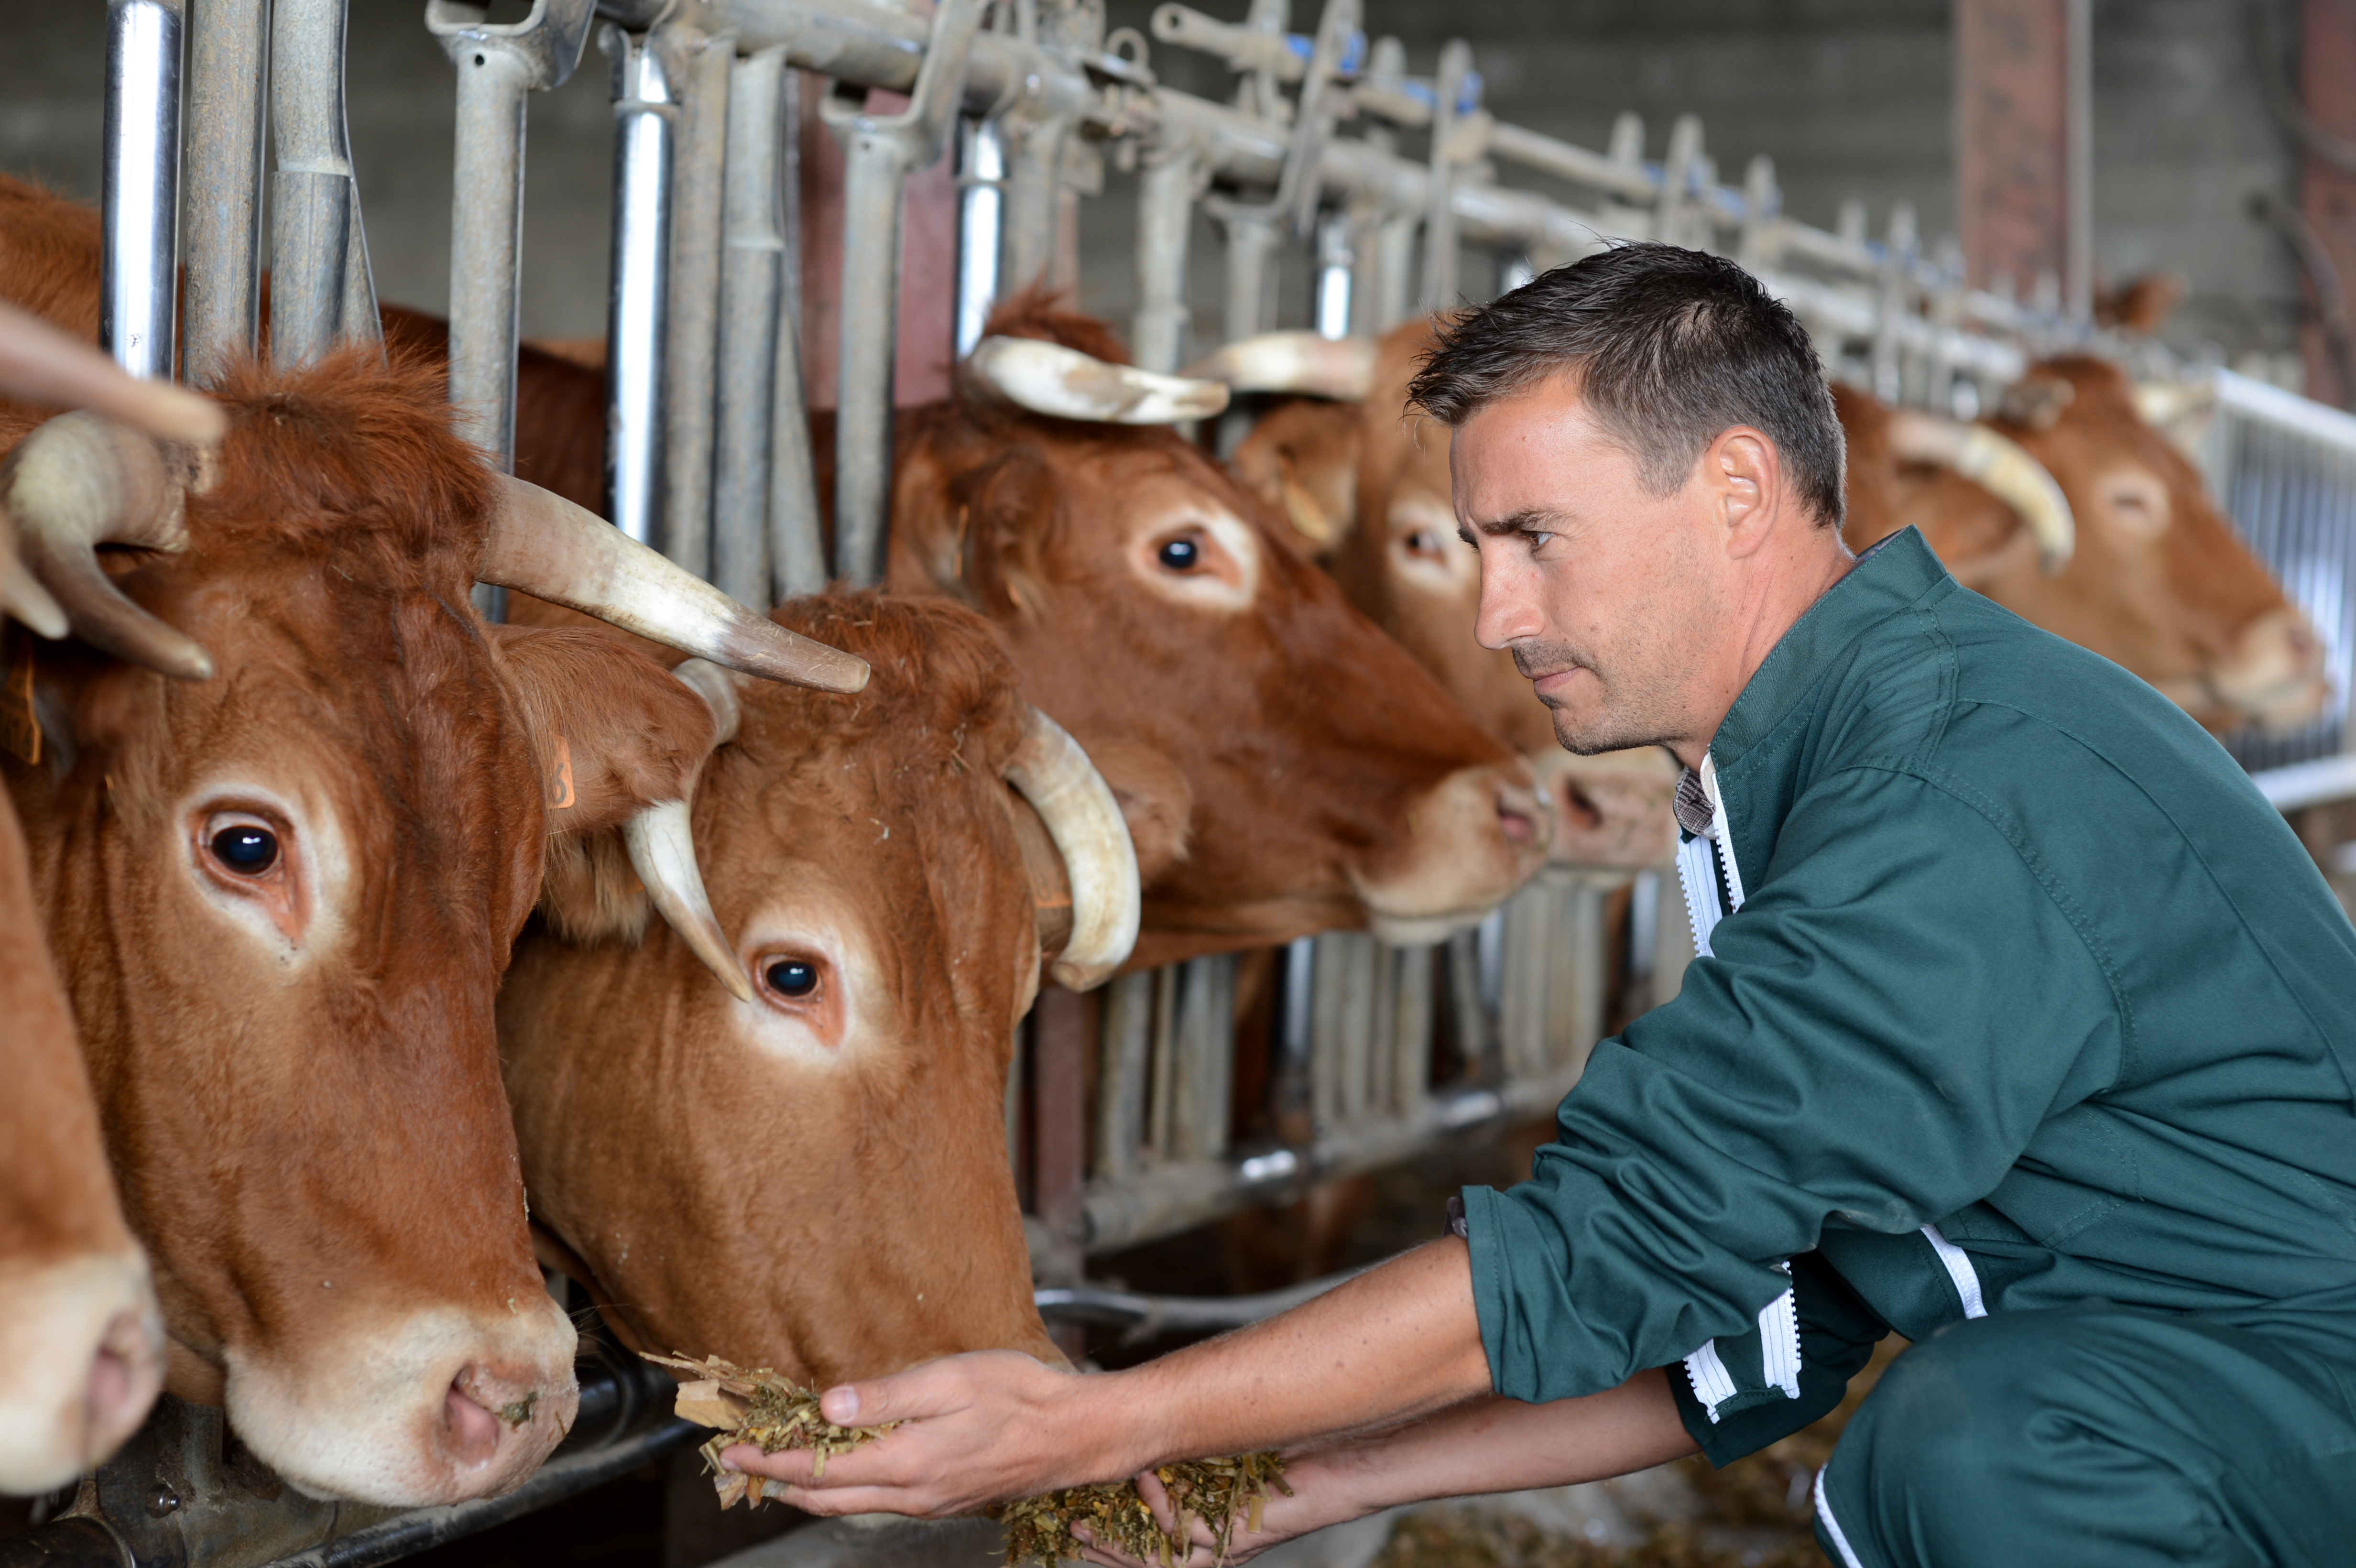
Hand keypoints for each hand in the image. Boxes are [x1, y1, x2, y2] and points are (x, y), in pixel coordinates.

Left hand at [720, 1350, 1123, 1517]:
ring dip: (807, 1489)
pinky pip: (878, 1502)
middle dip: (777, 1481)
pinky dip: (844, 1490)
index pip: (819, 1468)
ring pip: (850, 1504)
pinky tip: (842, 1472)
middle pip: (826, 1497)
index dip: (771, 1459)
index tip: (732, 1450)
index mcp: (907, 1461)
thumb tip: (826, 1405)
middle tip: (739, 1465)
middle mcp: (912, 1492)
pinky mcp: (944, 1499)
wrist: (1074, 1435)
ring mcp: (929, 1501)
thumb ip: (886, 1396)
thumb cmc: (1019, 1395)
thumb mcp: (951, 1379)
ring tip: (777, 1471)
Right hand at [1073, 1454, 1367, 1567]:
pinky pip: (1191, 1534)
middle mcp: (1215, 1537)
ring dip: (1123, 1544)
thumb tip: (1145, 1413)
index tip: (1075, 1517)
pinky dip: (1164, 1510)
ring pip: (1163, 1559)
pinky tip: (1145, 1482)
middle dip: (1107, 1547)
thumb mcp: (1224, 1444)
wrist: (1349, 1457)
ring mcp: (1228, 1541)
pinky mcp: (1243, 1536)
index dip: (1110, 1532)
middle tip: (1071, 1528)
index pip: (1147, 1535)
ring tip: (1090, 1524)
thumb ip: (1187, 1440)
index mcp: (1206, 1518)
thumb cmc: (1291, 1442)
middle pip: (1148, 1557)